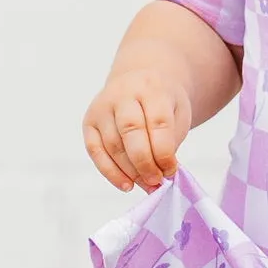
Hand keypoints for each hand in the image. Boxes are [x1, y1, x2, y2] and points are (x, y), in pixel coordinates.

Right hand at [82, 64, 191, 192]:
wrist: (140, 82)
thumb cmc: (163, 102)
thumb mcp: (178, 113)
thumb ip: (171, 141)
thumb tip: (162, 174)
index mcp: (151, 88)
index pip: (157, 122)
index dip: (164, 151)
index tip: (171, 170)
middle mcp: (123, 94)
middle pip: (130, 131)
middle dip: (144, 162)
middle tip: (156, 180)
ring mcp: (102, 107)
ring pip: (112, 144)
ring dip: (130, 171)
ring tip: (147, 184)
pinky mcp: (89, 121)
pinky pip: (95, 150)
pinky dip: (110, 172)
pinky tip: (126, 185)